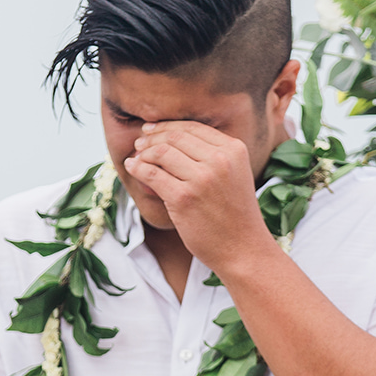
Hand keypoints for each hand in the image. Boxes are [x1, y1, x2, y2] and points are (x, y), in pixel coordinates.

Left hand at [124, 122, 272, 279]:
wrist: (244, 249)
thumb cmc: (236, 216)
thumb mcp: (235, 175)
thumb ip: (213, 156)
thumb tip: (172, 139)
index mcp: (233, 149)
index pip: (192, 128)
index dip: (167, 126)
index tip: (151, 130)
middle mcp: (219, 160)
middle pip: (175, 136)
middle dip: (152, 137)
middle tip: (139, 142)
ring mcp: (201, 179)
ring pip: (161, 152)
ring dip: (143, 152)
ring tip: (136, 157)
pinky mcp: (183, 198)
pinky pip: (151, 174)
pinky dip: (137, 168)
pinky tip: (132, 167)